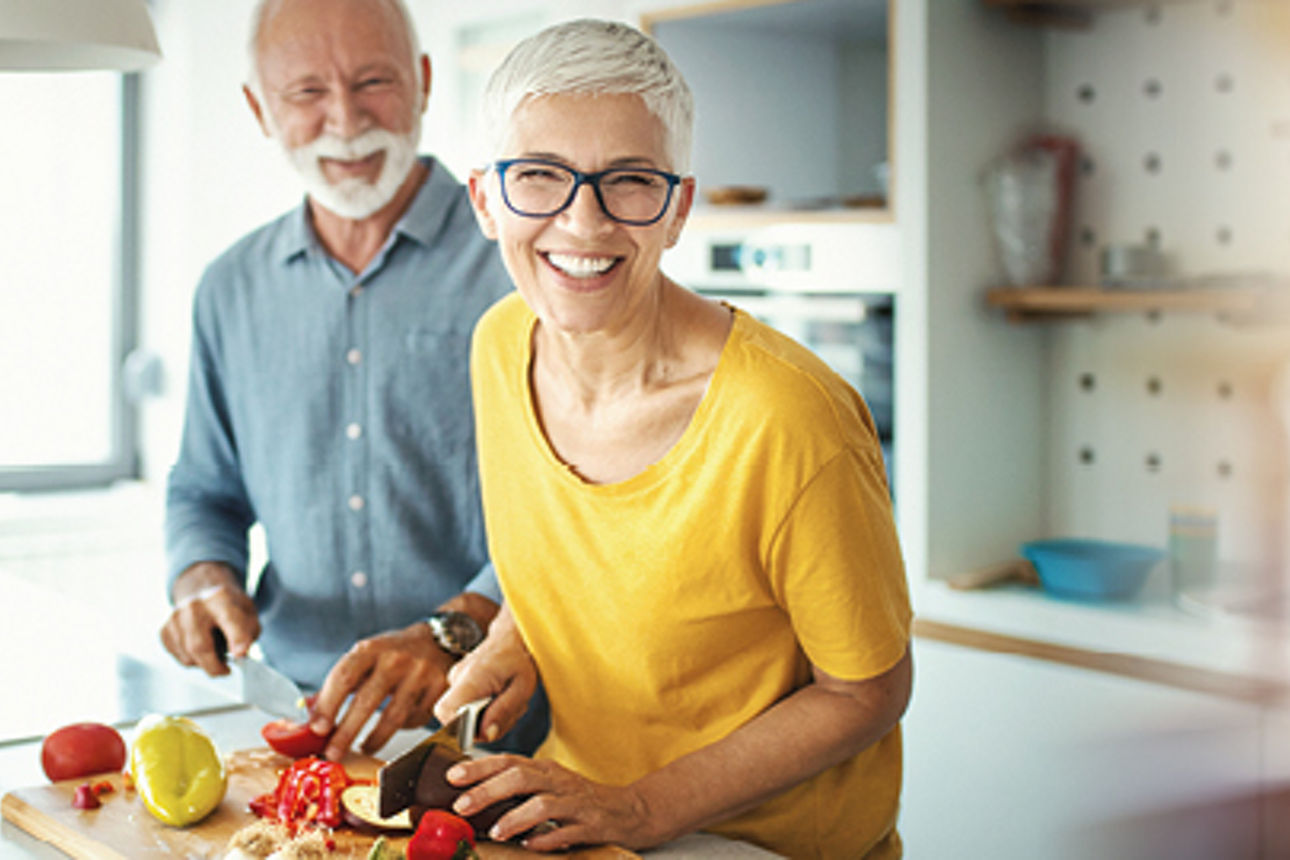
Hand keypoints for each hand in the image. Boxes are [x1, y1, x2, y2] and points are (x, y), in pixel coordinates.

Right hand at [160, 562, 259, 676]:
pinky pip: (179, 657)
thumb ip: (248, 633)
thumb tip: (239, 654)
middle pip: (199, 646)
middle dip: (215, 666)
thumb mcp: (248, 613)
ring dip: (204, 662)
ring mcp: (176, 618)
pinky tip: (200, 647)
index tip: (241, 654)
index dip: (237, 638)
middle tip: (225, 670)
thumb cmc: (228, 606)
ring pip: (188, 656)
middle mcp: (194, 606)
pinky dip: (192, 659)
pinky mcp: (165, 630)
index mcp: (221, 598)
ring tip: (215, 651)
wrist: (204, 591)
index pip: (229, 619)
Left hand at [310, 621, 456, 760]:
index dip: (328, 705)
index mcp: (371, 648)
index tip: (317, 729)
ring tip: (363, 748)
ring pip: (395, 717)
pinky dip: (403, 728)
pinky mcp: (440, 688)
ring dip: (375, 739)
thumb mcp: (365, 657)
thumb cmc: (393, 653)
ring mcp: (421, 673)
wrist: (439, 639)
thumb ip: (338, 684)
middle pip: (367, 701)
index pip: (344, 677)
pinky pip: (417, 719)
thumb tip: (306, 713)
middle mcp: (396, 658)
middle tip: (333, 752)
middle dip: (347, 732)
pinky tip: (394, 728)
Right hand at [433, 604, 535, 745]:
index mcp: (471, 678)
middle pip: (456, 720)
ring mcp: (456, 680)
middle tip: (508, 711)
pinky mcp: (459, 684)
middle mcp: (457, 678)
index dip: (463, 728)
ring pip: (464, 716)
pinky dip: (485, 710)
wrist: (512, 637)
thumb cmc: (519, 660)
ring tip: (507, 700)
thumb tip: (486, 735)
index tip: (489, 725)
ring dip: (488, 717)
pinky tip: (499, 698)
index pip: (447, 712)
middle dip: (483, 726)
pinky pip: (467, 708)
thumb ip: (504, 712)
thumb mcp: (522, 688)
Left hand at [447, 755, 659, 850]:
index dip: (479, 767)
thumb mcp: (549, 787)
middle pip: (520, 778)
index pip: (508, 761)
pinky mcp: (590, 825)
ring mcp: (575, 803)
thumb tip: (473, 796)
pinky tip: (530, 845)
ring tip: (496, 831)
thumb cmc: (580, 800)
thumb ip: (517, 789)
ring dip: (515, 817)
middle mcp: (558, 782)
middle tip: (462, 805)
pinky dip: (546, 839)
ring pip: (541, 804)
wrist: (629, 810)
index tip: (453, 776)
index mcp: (545, 770)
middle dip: (487, 790)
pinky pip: (566, 832)